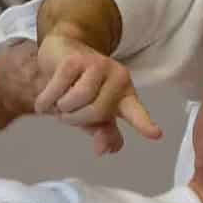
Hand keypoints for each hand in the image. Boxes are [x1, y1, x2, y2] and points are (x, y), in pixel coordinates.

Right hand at [35, 33, 161, 154]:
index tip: (155, 135)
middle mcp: (117, 78)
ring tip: (60, 102)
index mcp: (126, 95)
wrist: (62, 52)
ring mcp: (97, 65)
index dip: (144, 124)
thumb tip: (103, 150)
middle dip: (76, 119)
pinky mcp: (73, 60)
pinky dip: (47, 101)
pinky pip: (58, 91)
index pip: (136, 112)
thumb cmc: (79, 87)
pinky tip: (47, 98)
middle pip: (97, 112)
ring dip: (62, 108)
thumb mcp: (94, 115)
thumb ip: (103, 133)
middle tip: (68, 112)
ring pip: (78, 100)